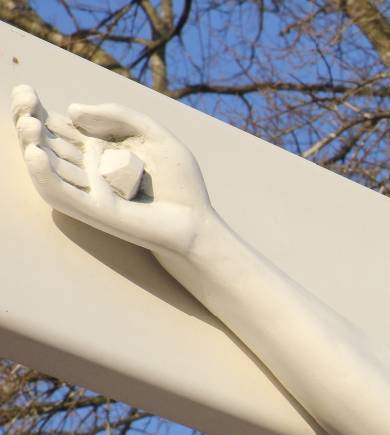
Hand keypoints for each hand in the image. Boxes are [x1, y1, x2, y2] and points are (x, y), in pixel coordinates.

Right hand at [11, 85, 214, 255]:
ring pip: (45, 165)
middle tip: (24, 103)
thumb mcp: (153, 135)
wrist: (197, 221)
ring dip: (31, 143)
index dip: (36, 109)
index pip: (58, 126)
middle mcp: (85, 168)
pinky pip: (59, 192)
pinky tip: (36, 154)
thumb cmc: (179, 183)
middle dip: (28, 121)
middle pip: (44, 142)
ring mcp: (86, 189)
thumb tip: (72, 110)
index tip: (26, 90)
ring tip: (30, 123)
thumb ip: (119, 115)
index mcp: (97, 148)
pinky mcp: (92, 208)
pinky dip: (43, 175)